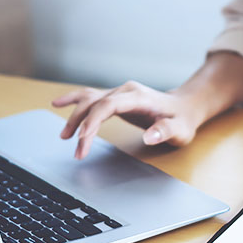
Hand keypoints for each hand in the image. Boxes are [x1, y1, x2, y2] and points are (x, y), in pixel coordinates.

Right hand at [52, 81, 200, 158]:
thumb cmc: (181, 120)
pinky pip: (90, 97)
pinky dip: (73, 101)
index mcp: (138, 96)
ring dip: (74, 117)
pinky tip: (57, 103)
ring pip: (89, 100)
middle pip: (95, 104)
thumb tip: (149, 136)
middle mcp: (125, 91)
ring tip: (64, 137)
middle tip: (77, 151)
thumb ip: (165, 131)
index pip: (109, 105)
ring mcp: (119, 93)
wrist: (184, 108)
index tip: (83, 138)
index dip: (93, 120)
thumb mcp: (179, 130)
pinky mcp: (115, 98)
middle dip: (81, 126)